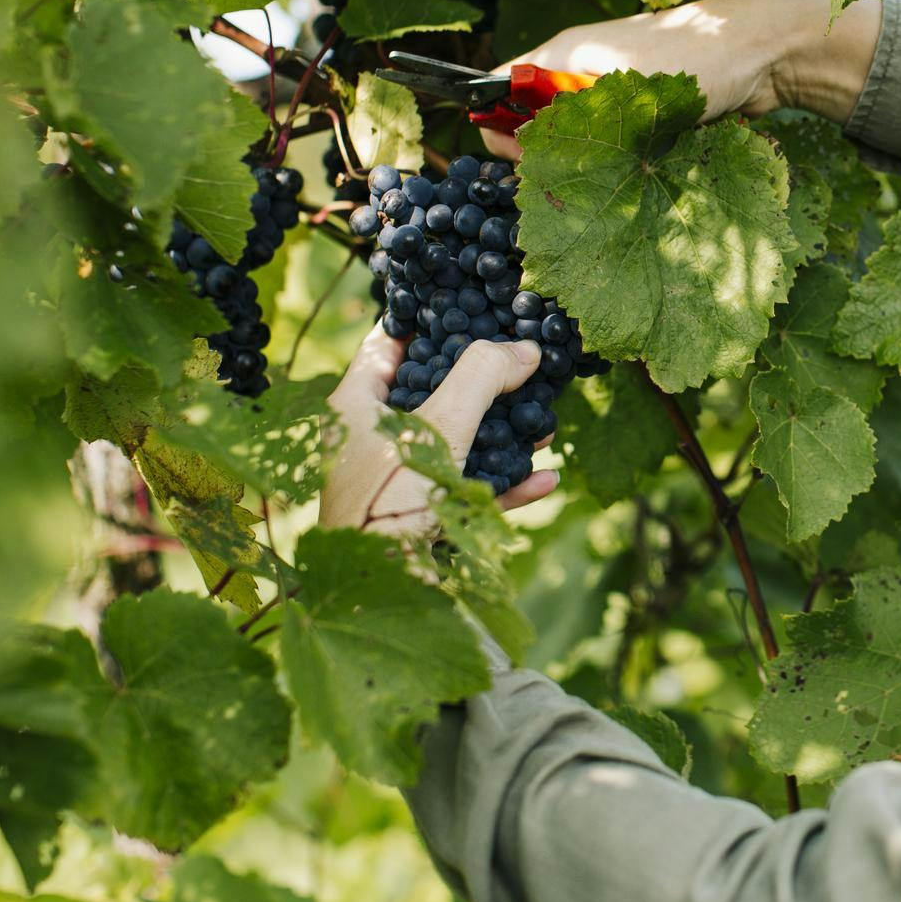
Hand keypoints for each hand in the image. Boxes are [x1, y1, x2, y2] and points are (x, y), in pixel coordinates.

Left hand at [318, 325, 560, 534]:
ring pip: (458, 443)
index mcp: (355, 407)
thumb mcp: (441, 424)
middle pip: (434, 394)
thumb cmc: (393, 500)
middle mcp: (372, 441)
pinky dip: (504, 482)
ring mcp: (398, 482)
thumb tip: (526, 348)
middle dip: (485, 384)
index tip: (470, 306)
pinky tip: (545, 479)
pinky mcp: (421, 519)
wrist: (384, 594)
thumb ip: (483, 376)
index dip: (426, 322)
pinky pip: (468, 490)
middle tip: (525, 364)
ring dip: (504, 435)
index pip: (386, 345)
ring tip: (545, 426)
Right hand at [480, 0, 880, 160]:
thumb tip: (519, 144)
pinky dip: (617, 166)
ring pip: (577, 140)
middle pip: (536, 122)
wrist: (766, 56)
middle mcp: (582, 71)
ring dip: (584, 166)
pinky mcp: (645, 115)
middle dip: (544, 157)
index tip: (521, 163)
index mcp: (564, 53)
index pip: (500, 87)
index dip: (497, 126)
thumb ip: (569, 113)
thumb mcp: (625, 89)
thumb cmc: (697, 58)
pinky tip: (629, 186)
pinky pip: (614, 146)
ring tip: (602, 189)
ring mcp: (614, 95)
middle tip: (571, 187)